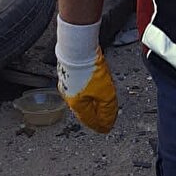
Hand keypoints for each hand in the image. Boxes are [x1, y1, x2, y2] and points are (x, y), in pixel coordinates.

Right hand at [55, 17, 117, 133]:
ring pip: (82, 98)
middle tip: (105, 118)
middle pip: (85, 110)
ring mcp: (67, 84)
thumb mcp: (106, 94)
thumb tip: (107, 123)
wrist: (79, 47)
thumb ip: (107, 111)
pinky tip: (95, 88)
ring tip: (102, 104)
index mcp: (77, 104)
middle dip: (95, 115)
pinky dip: (89, 91)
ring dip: (92, 102)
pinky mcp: (69, 73)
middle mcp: (69, 96)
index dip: (100, 125)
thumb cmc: (89, 69)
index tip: (106, 128)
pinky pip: (80, 88)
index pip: (90, 121)